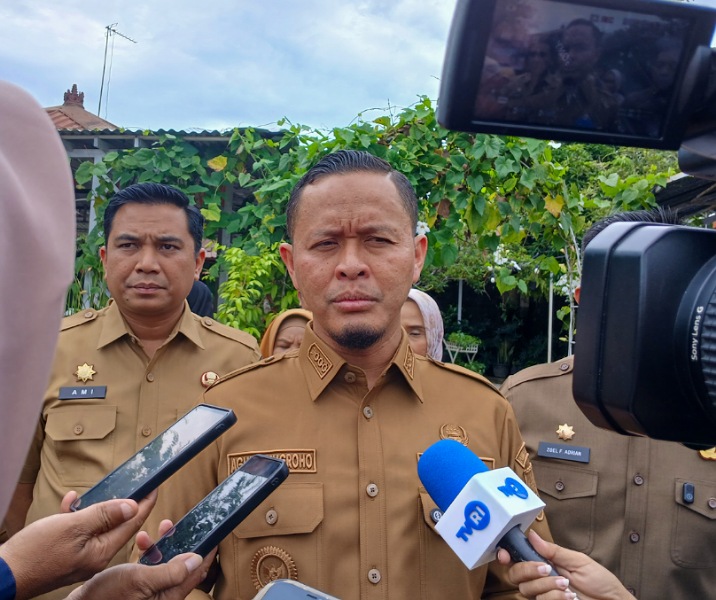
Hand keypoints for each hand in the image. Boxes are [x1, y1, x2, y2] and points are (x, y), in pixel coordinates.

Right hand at [0, 491, 156, 599]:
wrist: (3, 575)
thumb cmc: (35, 553)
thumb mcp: (73, 527)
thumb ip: (103, 515)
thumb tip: (132, 506)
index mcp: (101, 552)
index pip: (132, 524)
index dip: (145, 503)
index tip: (154, 486)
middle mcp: (95, 557)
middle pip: (116, 525)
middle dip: (122, 503)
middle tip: (131, 483)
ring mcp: (80, 557)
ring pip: (96, 526)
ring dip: (94, 507)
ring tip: (89, 495)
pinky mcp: (65, 555)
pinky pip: (78, 531)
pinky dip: (75, 516)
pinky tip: (70, 503)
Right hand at [135, 520, 217, 593]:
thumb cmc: (111, 594)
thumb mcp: (142, 580)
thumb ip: (171, 572)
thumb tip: (196, 559)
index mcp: (170, 594)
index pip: (197, 572)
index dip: (207, 553)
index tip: (214, 535)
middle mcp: (164, 592)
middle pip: (182, 564)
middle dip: (183, 541)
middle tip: (182, 524)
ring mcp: (152, 588)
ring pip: (166, 561)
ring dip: (165, 542)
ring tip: (163, 525)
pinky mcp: (139, 585)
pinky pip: (150, 564)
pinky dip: (148, 550)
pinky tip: (142, 540)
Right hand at [496, 530, 634, 599]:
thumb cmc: (600, 581)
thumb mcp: (578, 560)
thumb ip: (553, 550)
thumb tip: (531, 535)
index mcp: (544, 563)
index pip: (517, 559)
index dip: (506, 555)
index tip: (505, 554)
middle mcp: (540, 579)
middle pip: (515, 575)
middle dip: (528, 569)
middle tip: (547, 568)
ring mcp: (544, 595)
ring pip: (527, 589)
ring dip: (547, 585)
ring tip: (567, 585)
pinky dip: (555, 597)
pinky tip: (569, 597)